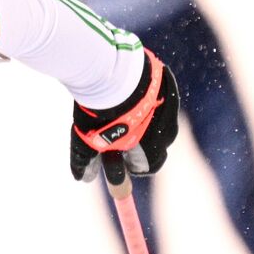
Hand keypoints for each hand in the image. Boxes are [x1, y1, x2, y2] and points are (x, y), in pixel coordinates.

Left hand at [70, 49, 178, 181]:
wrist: (111, 75)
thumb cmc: (99, 114)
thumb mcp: (86, 141)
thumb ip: (86, 161)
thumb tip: (82, 178)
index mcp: (151, 150)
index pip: (151, 166)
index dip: (135, 165)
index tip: (123, 159)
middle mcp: (166, 132)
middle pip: (159, 144)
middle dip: (143, 142)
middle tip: (123, 133)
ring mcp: (170, 108)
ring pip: (162, 120)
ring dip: (148, 118)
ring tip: (126, 109)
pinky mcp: (169, 86)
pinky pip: (162, 96)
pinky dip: (150, 98)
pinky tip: (132, 92)